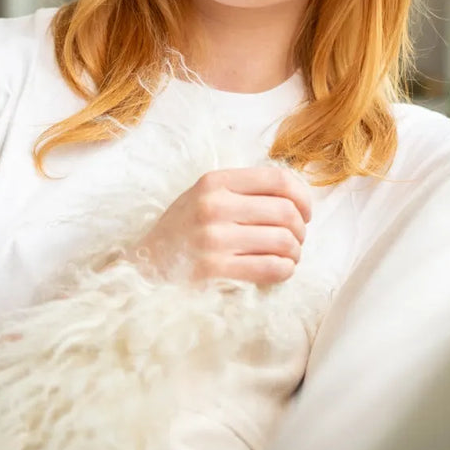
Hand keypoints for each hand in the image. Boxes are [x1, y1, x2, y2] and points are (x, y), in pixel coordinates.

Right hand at [130, 167, 311, 284]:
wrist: (144, 267)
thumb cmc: (183, 232)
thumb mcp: (204, 196)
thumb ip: (242, 191)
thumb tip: (295, 198)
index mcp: (215, 181)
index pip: (277, 179)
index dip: (302, 196)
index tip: (306, 212)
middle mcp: (214, 206)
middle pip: (285, 212)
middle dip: (300, 229)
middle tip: (296, 240)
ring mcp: (213, 238)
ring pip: (282, 241)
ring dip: (295, 252)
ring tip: (290, 257)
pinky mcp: (214, 270)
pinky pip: (270, 267)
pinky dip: (285, 270)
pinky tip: (280, 270)